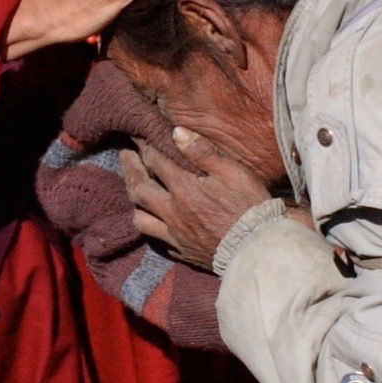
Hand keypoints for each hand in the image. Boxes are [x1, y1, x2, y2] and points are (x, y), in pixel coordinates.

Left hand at [121, 128, 270, 269]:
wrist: (256, 248)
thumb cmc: (248, 206)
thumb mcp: (232, 172)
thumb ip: (202, 151)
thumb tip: (176, 132)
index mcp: (184, 189)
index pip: (155, 162)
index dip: (143, 145)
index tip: (136, 134)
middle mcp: (172, 212)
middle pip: (139, 189)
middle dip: (129, 168)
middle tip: (124, 154)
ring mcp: (175, 235)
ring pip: (140, 218)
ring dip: (134, 201)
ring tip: (135, 188)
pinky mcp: (182, 251)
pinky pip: (156, 239)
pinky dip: (150, 225)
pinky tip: (154, 219)